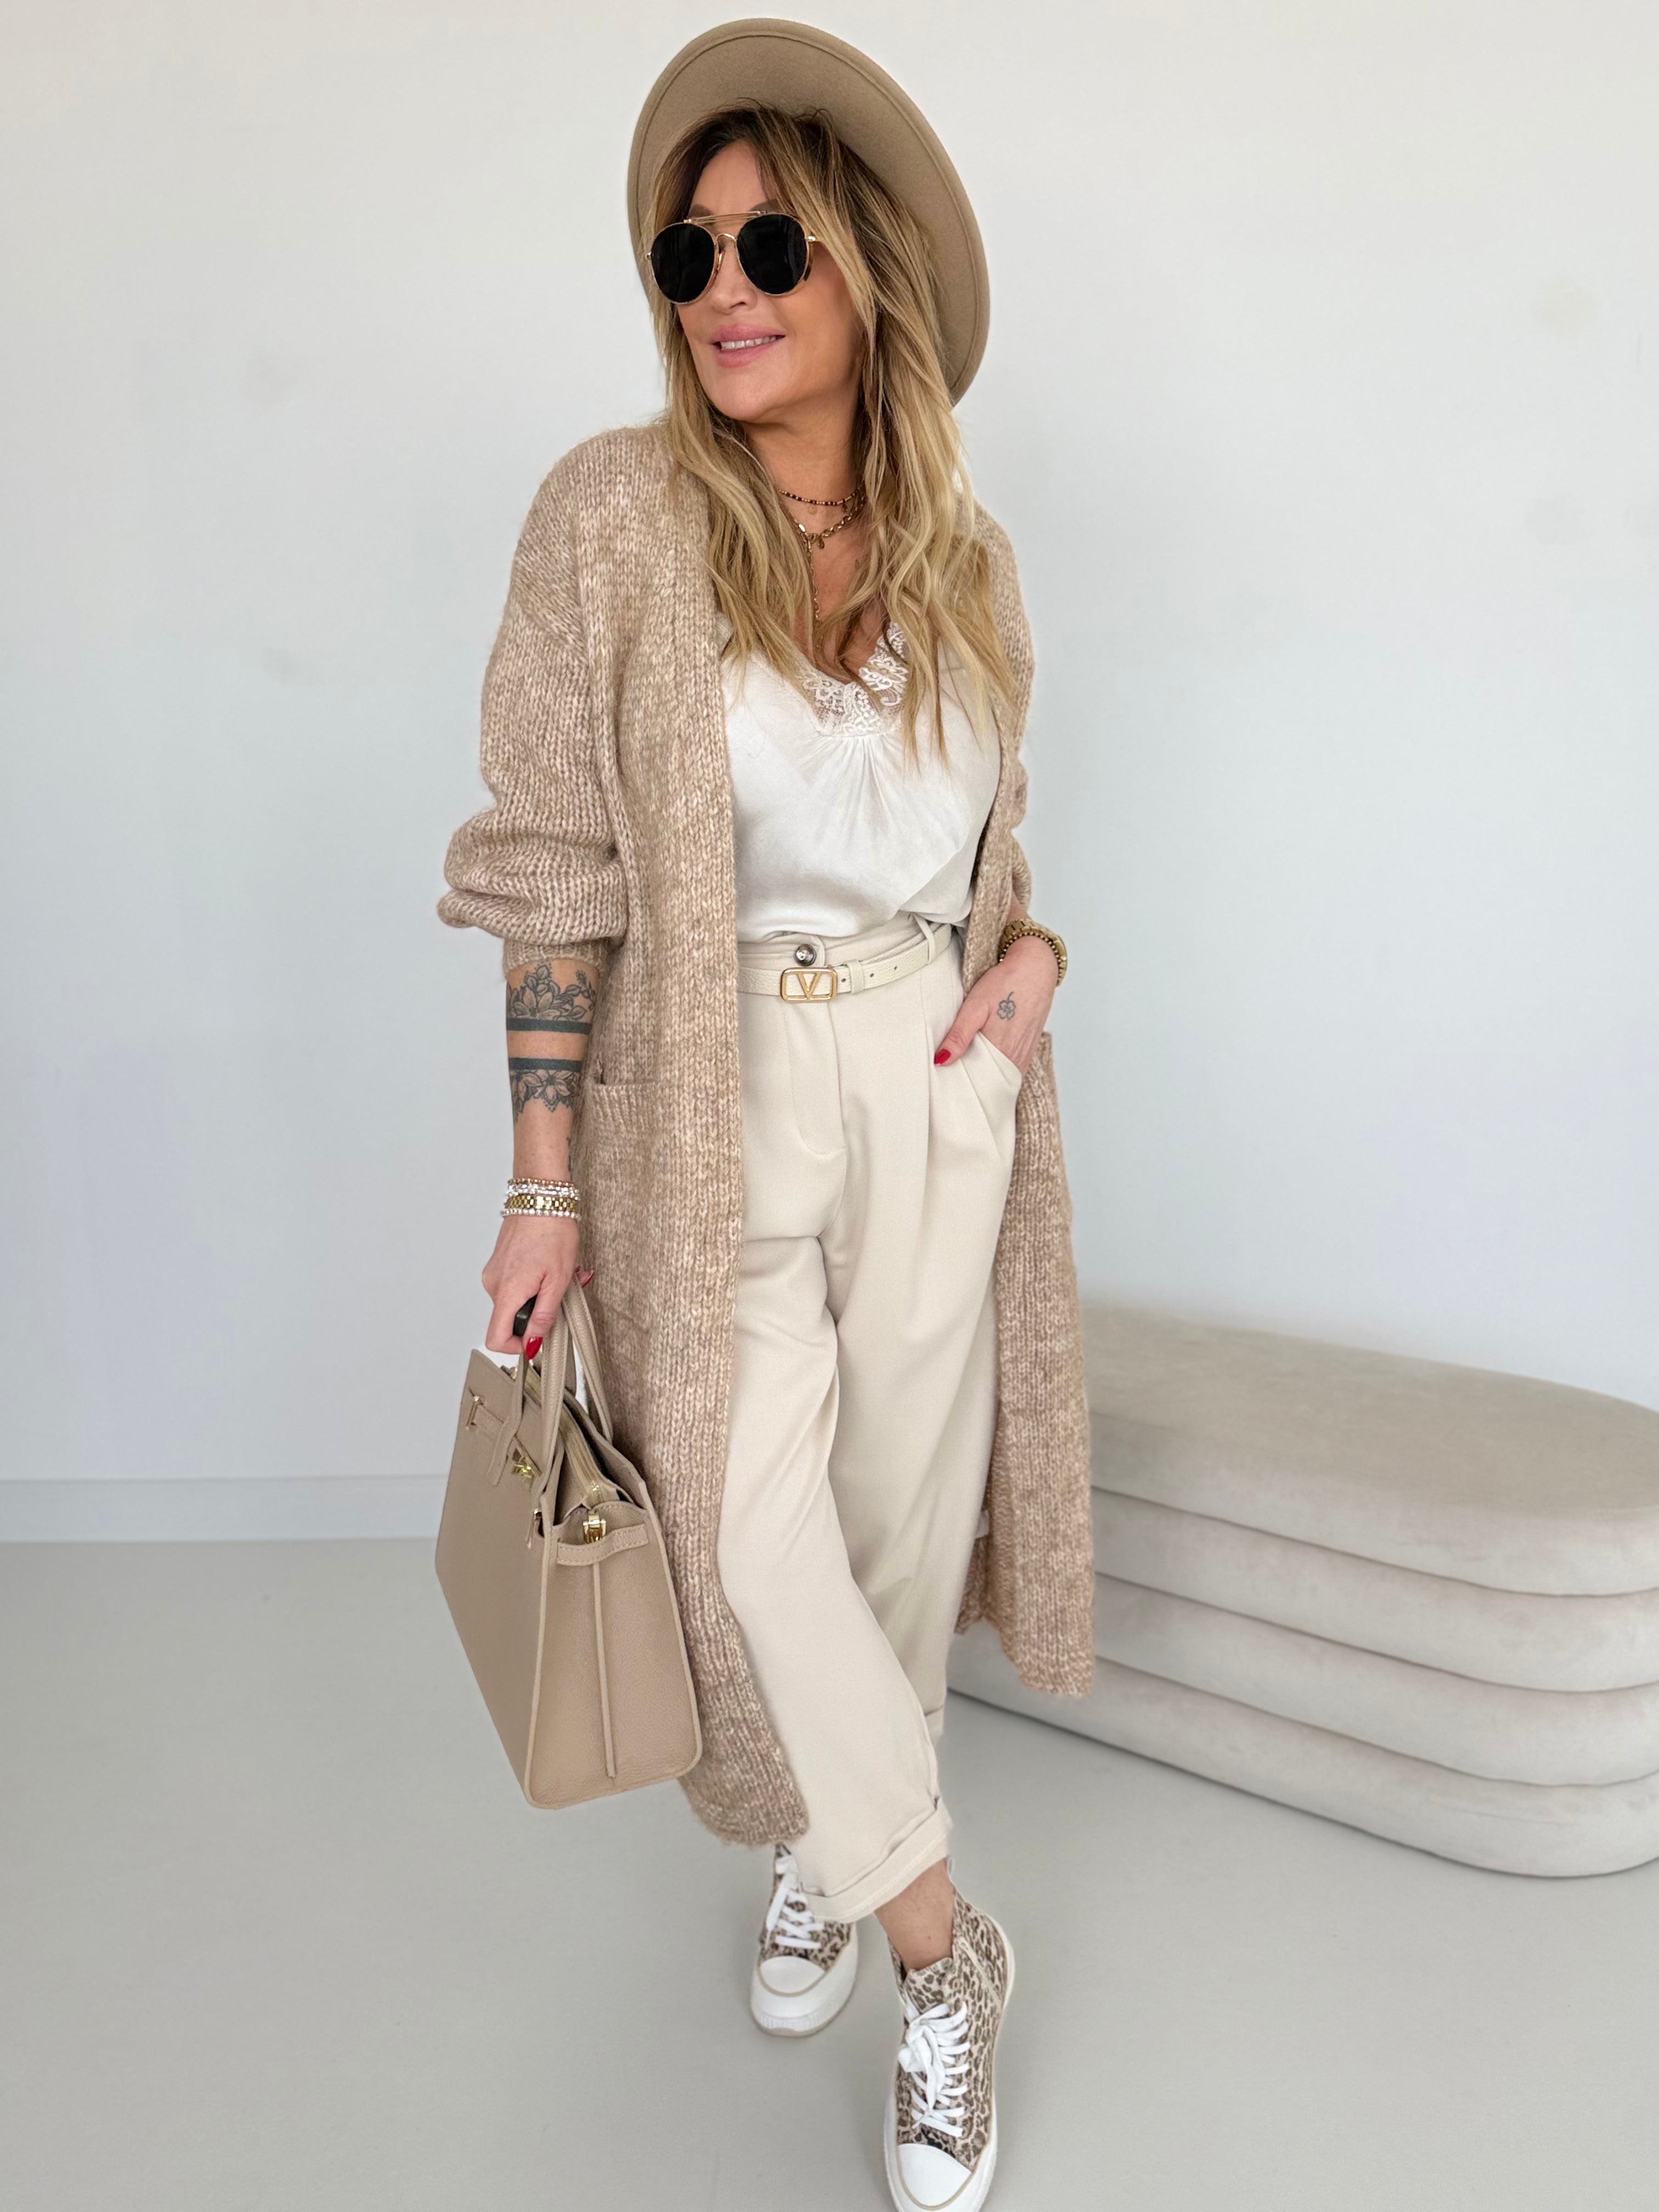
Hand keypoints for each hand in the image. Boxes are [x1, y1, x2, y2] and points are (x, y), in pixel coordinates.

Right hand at [481, 1215, 588, 1356]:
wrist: (541, 1197)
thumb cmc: (552, 1230)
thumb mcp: (558, 1279)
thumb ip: (545, 1314)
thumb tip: (533, 1339)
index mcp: (507, 1291)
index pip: (496, 1338)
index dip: (517, 1346)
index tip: (536, 1338)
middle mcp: (493, 1284)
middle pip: (510, 1319)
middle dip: (538, 1313)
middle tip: (562, 1296)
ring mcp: (494, 1273)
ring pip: (515, 1300)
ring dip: (540, 1295)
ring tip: (559, 1275)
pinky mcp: (499, 1264)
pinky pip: (514, 1284)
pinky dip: (534, 1282)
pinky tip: (549, 1268)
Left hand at [933, 934, 1057, 1074]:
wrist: (1035, 968)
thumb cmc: (1006, 983)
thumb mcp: (975, 1005)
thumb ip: (959, 1035)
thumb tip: (941, 1061)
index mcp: (1002, 1051)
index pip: (978, 1085)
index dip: (960, 1088)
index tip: (944, 1087)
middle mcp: (1016, 1058)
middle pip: (989, 1085)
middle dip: (970, 1086)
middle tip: (949, 1083)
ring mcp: (1024, 1055)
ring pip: (1000, 1078)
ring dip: (983, 1079)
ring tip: (961, 1075)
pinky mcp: (1028, 1050)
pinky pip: (1009, 1069)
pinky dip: (995, 1071)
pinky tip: (982, 1063)